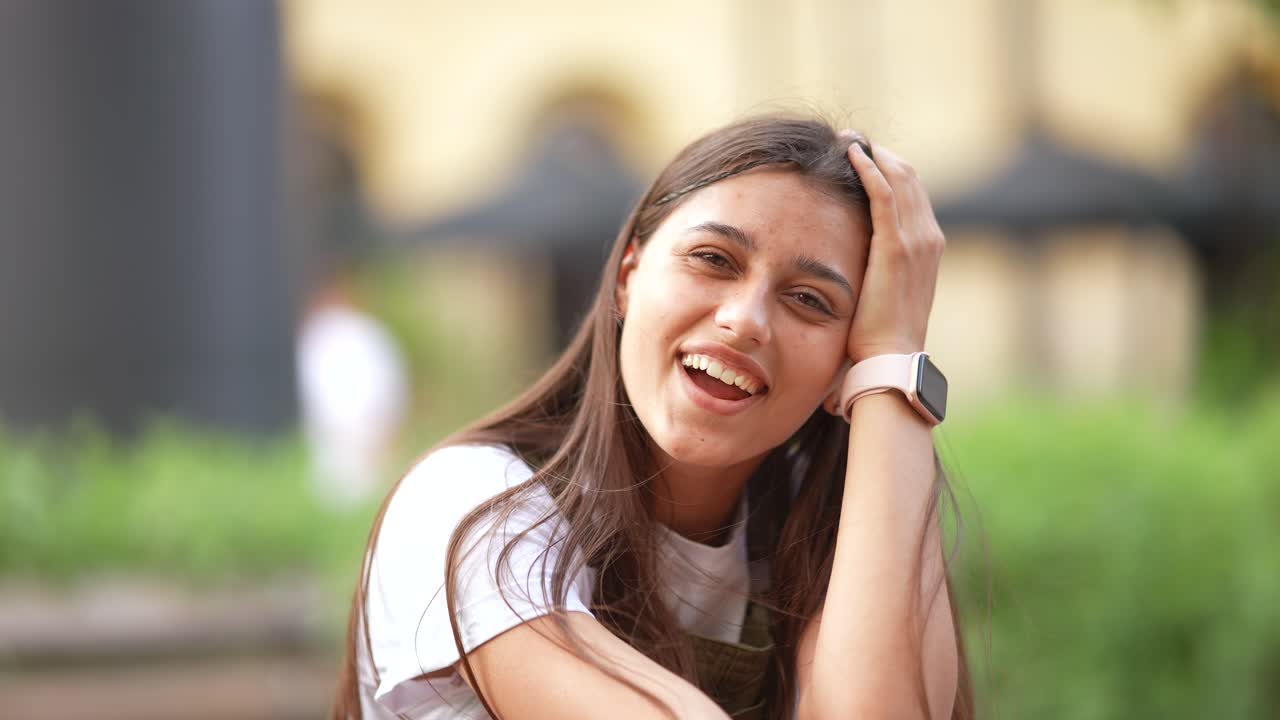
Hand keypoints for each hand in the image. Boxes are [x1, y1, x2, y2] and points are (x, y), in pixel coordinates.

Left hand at [844, 139, 944, 363]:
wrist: (890, 358)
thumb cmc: (880, 334)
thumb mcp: (886, 291)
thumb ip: (881, 266)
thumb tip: (859, 258)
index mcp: (928, 246)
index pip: (912, 193)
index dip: (888, 168)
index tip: (861, 155)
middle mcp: (928, 237)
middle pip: (908, 177)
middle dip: (880, 153)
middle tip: (851, 138)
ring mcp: (916, 241)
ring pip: (898, 178)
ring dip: (872, 153)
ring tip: (847, 139)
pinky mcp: (895, 247)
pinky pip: (884, 195)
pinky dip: (869, 169)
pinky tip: (852, 154)